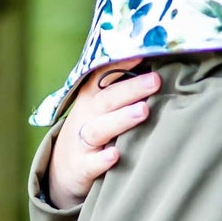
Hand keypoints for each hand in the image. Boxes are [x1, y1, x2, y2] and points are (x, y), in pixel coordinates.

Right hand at [45, 60, 160, 208]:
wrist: (62, 169)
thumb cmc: (93, 130)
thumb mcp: (100, 107)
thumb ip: (123, 90)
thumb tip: (159, 69)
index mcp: (92, 97)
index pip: (104, 74)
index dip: (121, 62)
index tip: (142, 51)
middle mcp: (87, 115)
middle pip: (108, 99)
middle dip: (131, 89)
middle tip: (155, 81)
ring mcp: (83, 141)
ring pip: (100, 128)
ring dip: (121, 119)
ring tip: (143, 110)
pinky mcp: (83, 166)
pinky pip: (92, 163)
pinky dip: (102, 159)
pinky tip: (115, 155)